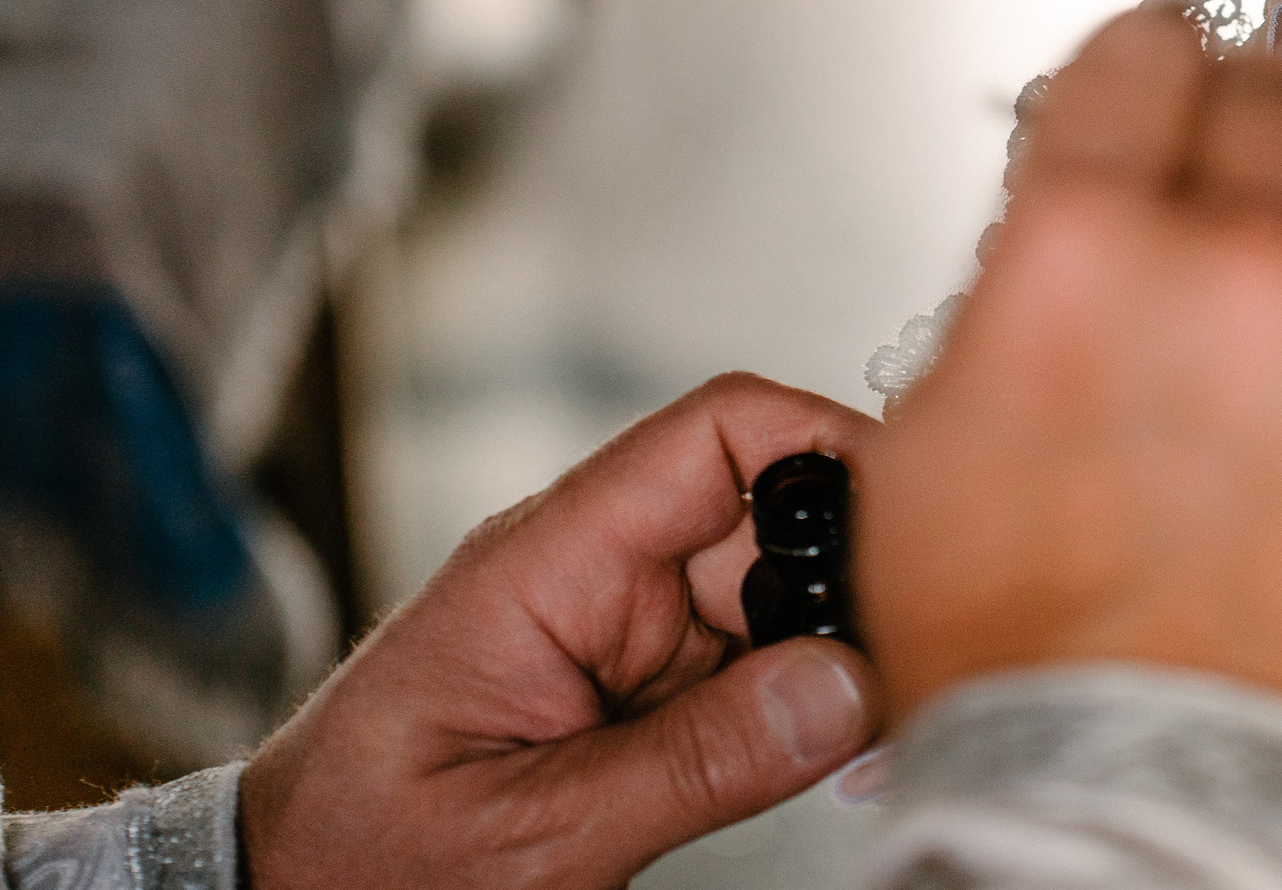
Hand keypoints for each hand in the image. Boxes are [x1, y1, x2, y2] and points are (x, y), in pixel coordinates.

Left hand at [241, 374, 883, 889]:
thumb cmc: (362, 863)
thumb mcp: (533, 834)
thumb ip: (695, 763)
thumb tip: (848, 689)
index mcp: (549, 563)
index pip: (715, 434)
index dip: (827, 443)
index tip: (918, 507)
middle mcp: (595, 573)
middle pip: (771, 522)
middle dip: (849, 585)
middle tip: (913, 672)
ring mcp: (622, 626)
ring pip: (777, 598)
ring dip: (832, 654)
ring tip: (877, 727)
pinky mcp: (638, 681)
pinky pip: (752, 662)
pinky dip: (802, 701)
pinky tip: (830, 746)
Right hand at [859, 5, 1281, 805]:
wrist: (1150, 809)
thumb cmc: (1029, 653)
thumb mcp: (930, 434)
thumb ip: (1016, 281)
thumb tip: (1083, 203)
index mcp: (1092, 247)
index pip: (1144, 47)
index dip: (1144, 60)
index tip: (1160, 74)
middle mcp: (1252, 266)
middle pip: (1281, 91)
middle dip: (1247, 120)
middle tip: (1239, 172)